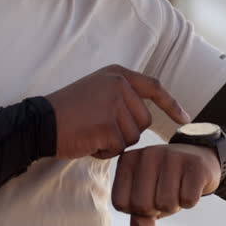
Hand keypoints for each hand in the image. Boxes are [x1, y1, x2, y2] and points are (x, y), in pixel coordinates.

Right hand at [44, 65, 189, 159]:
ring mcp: (115, 105)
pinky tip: (87, 141)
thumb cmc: (67, 110)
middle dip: (125, 131)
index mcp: (118, 74)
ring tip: (90, 132)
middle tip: (97, 127)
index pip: (154, 87)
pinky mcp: (108, 125)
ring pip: (132, 137)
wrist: (40, 122)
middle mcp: (119, 85)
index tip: (185, 119)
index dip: (171, 104)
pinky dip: (104, 151)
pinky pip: (118, 148)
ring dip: (114, 142)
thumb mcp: (97, 90)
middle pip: (143, 121)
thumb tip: (146, 113)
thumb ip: (121, 95)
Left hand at [112, 144, 220, 225]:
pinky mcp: (195, 163)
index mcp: (127, 161)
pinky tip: (190, 186)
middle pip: (142, 206)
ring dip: (174, 206)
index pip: (120, 203)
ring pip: (166, 204)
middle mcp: (146, 154)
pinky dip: (190, 201)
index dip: (135, 211)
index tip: (146, 198)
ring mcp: (171, 155)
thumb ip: (138, 219)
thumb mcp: (146, 201)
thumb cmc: (165, 185)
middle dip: (155, 209)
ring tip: (177, 189)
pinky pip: (188, 200)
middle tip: (164, 195)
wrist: (199, 162)